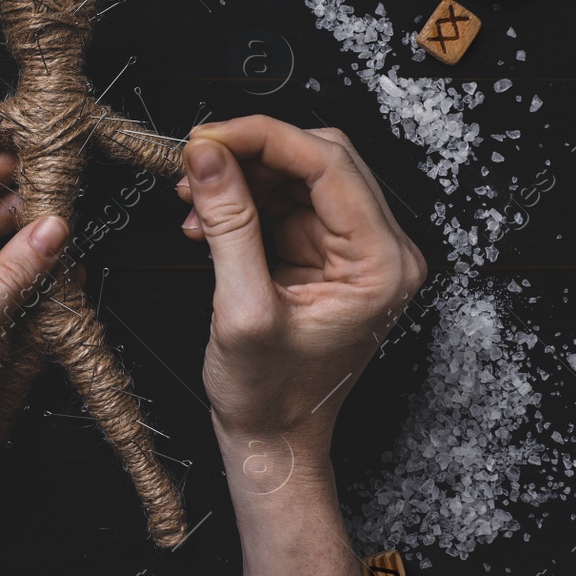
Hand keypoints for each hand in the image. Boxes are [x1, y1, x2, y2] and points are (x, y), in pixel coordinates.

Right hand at [176, 117, 425, 483]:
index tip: (208, 135)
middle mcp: (381, 251)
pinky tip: (208, 219)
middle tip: (196, 159)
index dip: (263, 137)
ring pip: (300, 175)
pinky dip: (245, 201)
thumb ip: (229, 224)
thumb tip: (209, 155)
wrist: (274, 440)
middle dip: (251, 153)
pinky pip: (288, 202)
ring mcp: (356, 251)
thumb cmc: (270, 396)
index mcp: (380, 264)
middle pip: (319, 159)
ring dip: (243, 177)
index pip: (328, 163)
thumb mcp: (242, 309)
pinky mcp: (328, 255)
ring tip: (194, 198)